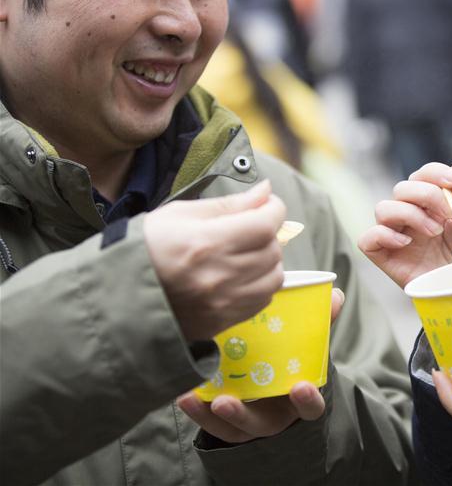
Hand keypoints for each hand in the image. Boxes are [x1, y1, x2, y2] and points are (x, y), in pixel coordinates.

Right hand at [144, 180, 285, 340]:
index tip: (266, 206)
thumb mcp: (180, 214)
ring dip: (268, 260)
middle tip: (248, 228)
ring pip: (274, 276)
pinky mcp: (224, 321)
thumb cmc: (146, 248)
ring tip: (245, 253)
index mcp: (206, 242)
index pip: (266, 223)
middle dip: (268, 233)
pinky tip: (240, 275)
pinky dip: (260, 283)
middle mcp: (220, 275)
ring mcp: (224, 302)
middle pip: (273, 249)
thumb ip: (229, 204)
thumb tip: (265, 191)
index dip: (273, 209)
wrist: (116, 296)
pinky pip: (263, 299)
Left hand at [177, 288, 344, 441]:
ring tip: (198, 396)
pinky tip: (184, 393)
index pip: (310, 408)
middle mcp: (274, 417)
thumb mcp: (306, 346)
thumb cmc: (291, 362)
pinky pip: (208, 423)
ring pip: (230, 428)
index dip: (307, 401)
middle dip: (242, 415)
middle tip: (226, 401)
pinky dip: (196, 410)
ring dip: (211, 416)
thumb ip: (320, 323)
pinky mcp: (223, 425)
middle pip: (261, 424)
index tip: (300, 387)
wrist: (269, 385)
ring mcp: (247, 424)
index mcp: (300, 399)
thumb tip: (336, 295)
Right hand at [358, 160, 451, 286]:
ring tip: (433, 231)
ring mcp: (398, 239)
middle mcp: (412, 220)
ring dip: (409, 213)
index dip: (434, 172)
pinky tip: (407, 243)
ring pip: (382, 208)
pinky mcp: (387, 261)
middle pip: (400, 188)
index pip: (421, 176)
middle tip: (446, 215)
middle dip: (425, 194)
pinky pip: (367, 240)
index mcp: (433, 208)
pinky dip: (383, 235)